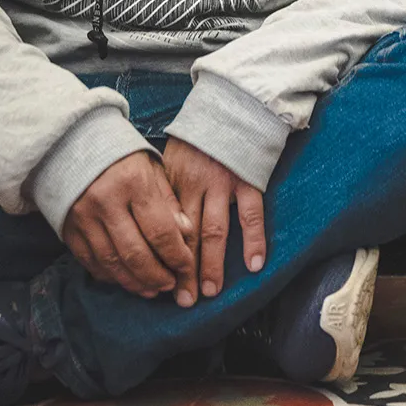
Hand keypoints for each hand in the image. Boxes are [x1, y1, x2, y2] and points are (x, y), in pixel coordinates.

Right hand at [63, 150, 195, 298]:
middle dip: (156, 275)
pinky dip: (109, 275)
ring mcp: (82, 218)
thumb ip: (169, 202)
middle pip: (135, 253)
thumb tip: (186, 235)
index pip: (160, 231)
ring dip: (134, 281)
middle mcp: (105, 202)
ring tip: (152, 289)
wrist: (74, 144)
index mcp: (133, 183)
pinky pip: (90, 261)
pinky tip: (125, 280)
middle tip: (170, 285)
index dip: (177, 255)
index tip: (188, 268)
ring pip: (111, 262)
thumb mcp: (152, 169)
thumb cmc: (123, 156)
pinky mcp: (67, 229)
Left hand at [163, 137, 266, 305]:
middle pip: (185, 237)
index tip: (157, 283)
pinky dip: (254, 241)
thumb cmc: (201, 135)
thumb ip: (166, 190)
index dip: (160, 258)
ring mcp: (222, 184)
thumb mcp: (172, 158)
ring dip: (212, 265)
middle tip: (182, 301)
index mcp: (172, 182)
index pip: (162, 229)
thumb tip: (151, 224)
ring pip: (215, 232)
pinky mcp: (249, 180)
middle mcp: (194, 186)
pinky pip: (251, 216)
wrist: (233, 104)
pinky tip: (254, 265)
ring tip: (210, 292)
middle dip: (183, 272)